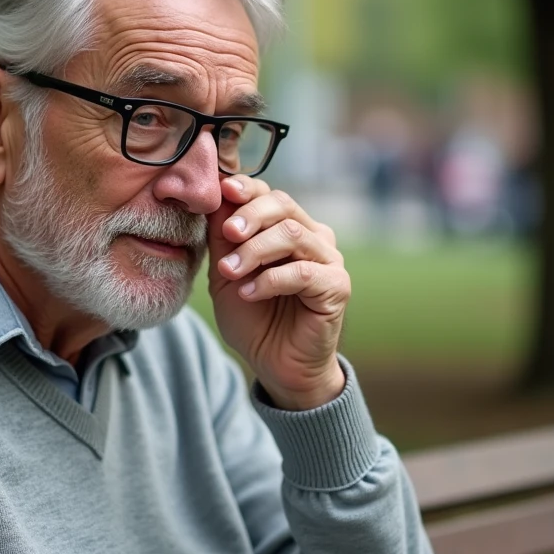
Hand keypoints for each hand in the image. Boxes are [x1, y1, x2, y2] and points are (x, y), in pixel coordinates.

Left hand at [207, 176, 348, 410]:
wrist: (276, 365)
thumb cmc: (253, 318)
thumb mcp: (226, 274)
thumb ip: (223, 238)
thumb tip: (217, 196)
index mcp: (288, 228)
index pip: (270, 195)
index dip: (247, 189)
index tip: (223, 190)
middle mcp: (313, 237)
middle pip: (283, 205)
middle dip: (250, 215)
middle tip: (227, 234)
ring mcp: (328, 260)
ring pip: (292, 234)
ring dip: (255, 250)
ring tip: (229, 273)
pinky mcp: (337, 286)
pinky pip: (303, 272)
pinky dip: (270, 280)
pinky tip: (249, 293)